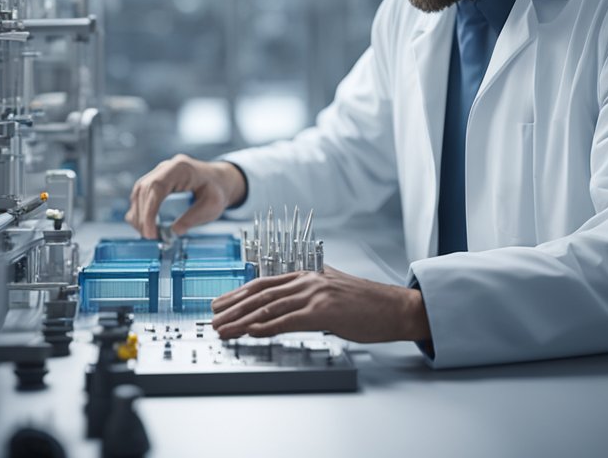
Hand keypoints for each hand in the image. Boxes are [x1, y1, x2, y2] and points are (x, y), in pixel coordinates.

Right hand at [124, 154, 246, 238]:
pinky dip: (140, 211)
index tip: (150, 231)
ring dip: (139, 215)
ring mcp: (158, 173)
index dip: (149, 211)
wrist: (219, 180)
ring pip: (138, 193)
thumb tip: (173, 232)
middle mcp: (166, 167)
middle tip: (149, 236)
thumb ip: (193, 218)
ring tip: (148, 233)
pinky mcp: (155, 181)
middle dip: (143, 216)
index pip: (156, 187)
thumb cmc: (217, 190)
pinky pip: (140, 195)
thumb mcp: (212, 206)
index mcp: (181, 168)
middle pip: (143, 190)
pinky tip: (145, 225)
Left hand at [210, 266, 430, 343]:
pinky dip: (266, 327)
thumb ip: (309, 293)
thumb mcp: (332, 290)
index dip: (238, 293)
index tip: (220, 303)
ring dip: (241, 320)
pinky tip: (250, 333)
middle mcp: (308, 280)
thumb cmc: (366, 304)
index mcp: (308, 274)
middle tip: (213, 319)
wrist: (394, 308)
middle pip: (260, 294)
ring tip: (224, 329)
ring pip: (268, 307)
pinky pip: (287, 320)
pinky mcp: (324, 311)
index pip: (264, 282)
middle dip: (232, 307)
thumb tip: (287, 305)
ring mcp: (315, 295)